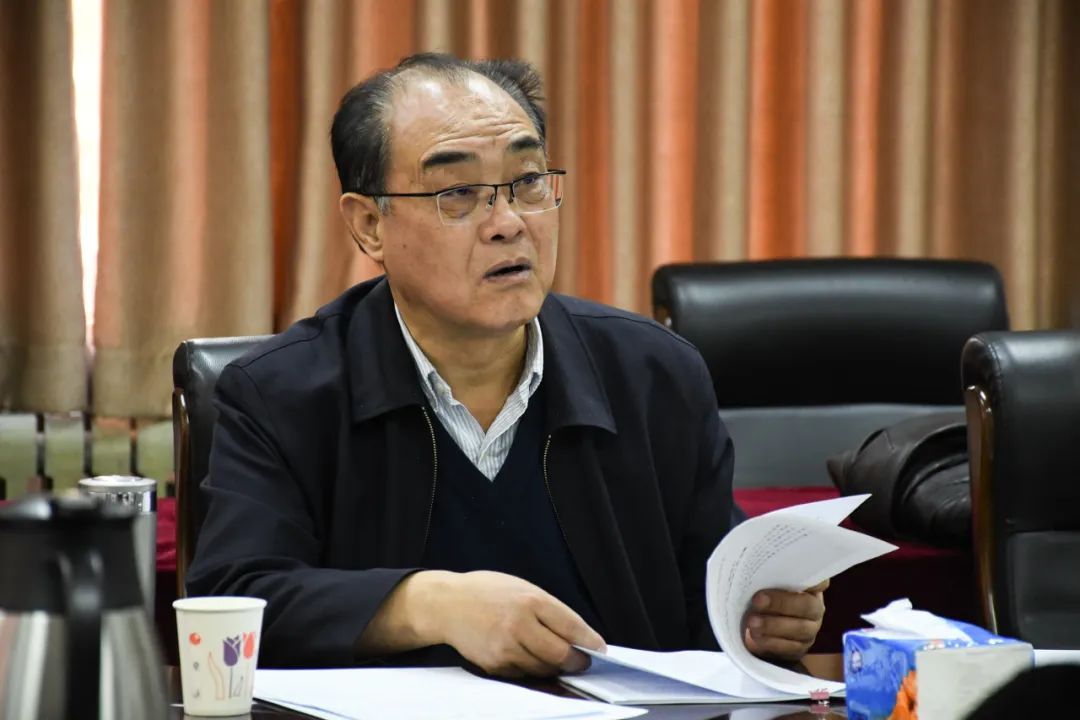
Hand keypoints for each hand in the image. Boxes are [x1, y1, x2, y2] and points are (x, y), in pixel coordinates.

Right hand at [425, 570, 605, 677]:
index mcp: (530, 600)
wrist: (447, 604)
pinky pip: (523, 674)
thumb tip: (576, 634)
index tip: (600, 649)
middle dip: (576, 661)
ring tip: (557, 659)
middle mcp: (518, 625)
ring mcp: (505, 647)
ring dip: (555, 667)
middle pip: (560, 654)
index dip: (589, 641)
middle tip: (582, 661)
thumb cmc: (487, 592)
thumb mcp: (521, 588)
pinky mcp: (494, 664)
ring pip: (543, 669)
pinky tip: (530, 659)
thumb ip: (548, 609)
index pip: (571, 626)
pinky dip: (532, 670)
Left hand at [743, 579, 827, 662]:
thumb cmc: (764, 596)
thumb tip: (756, 574)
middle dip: (781, 603)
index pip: (819, 581)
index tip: (794, 575)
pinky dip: (771, 642)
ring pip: (800, 628)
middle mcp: (815, 607)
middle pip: (808, 605)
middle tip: (758, 600)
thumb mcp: (767, 585)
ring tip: (752, 622)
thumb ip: (769, 580)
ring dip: (773, 625)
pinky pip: (790, 647)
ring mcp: (810, 629)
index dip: (812, 580)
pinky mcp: (800, 648)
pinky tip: (756, 636)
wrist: (758, 626)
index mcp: (810, 587)